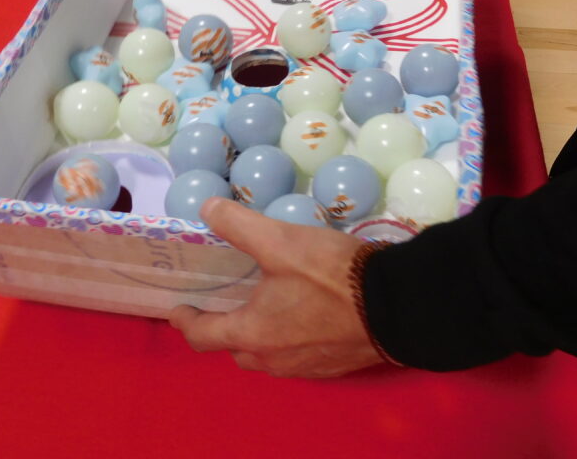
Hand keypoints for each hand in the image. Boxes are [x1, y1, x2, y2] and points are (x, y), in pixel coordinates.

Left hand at [169, 197, 384, 377]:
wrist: (398, 305)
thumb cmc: (330, 276)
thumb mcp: (280, 240)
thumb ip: (238, 224)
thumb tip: (207, 209)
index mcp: (253, 334)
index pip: (203, 337)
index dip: (186, 322)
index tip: (178, 309)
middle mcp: (274, 359)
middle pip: (234, 350)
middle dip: (223, 330)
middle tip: (223, 303)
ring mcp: (305, 367)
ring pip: (266, 357)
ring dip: (256, 337)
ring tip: (261, 308)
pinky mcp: (333, 366)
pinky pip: (296, 358)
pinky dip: (287, 341)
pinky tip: (300, 317)